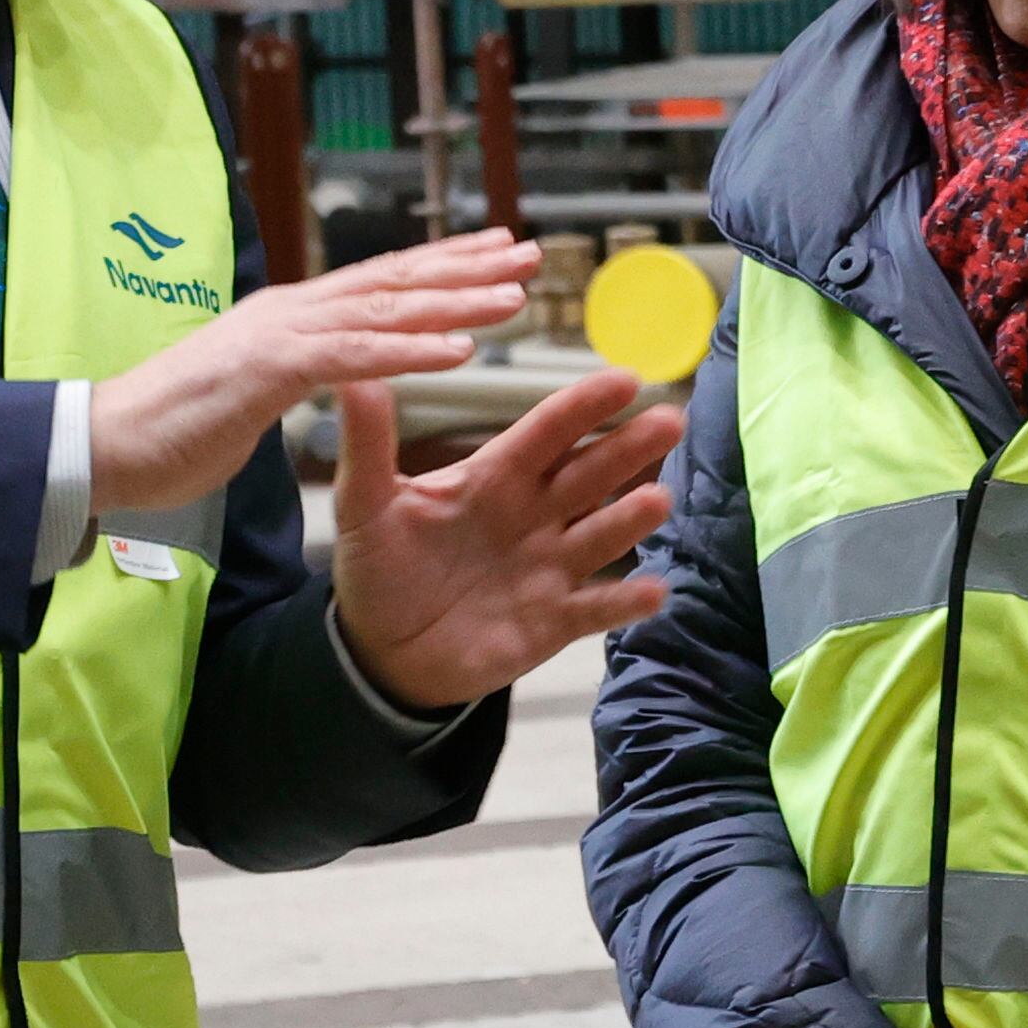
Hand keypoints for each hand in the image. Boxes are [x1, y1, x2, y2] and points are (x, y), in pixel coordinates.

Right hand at [86, 232, 534, 512]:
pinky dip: (410, 351)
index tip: (497, 250)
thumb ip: (295, 367)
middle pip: (395, 282)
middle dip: (467, 266)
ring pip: (384, 311)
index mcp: (292, 315)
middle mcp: (292, 311)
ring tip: (515, 296)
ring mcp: (278, 334)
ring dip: (455, 302)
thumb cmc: (174, 425)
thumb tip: (330, 365)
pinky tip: (461, 349)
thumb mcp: (252, 387)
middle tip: (529, 252)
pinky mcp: (266, 370)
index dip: (443, 262)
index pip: (381, 281)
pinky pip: (352, 358)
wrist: (102, 444)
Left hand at [328, 366, 681, 708]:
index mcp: (496, 478)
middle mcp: (535, 515)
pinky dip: (623, 603)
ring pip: (600, 535)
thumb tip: (357, 379)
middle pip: (590, 474)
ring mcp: (549, 568)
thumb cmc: (381, 566)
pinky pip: (594, 609)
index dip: (583, 407)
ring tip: (657, 500)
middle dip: (629, 448)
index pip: (547, 433)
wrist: (382, 649)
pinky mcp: (553, 621)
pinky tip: (653, 592)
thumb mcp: (366, 506)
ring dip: (630, 519)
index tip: (624, 378)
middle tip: (669, 418)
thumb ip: (369, 446)